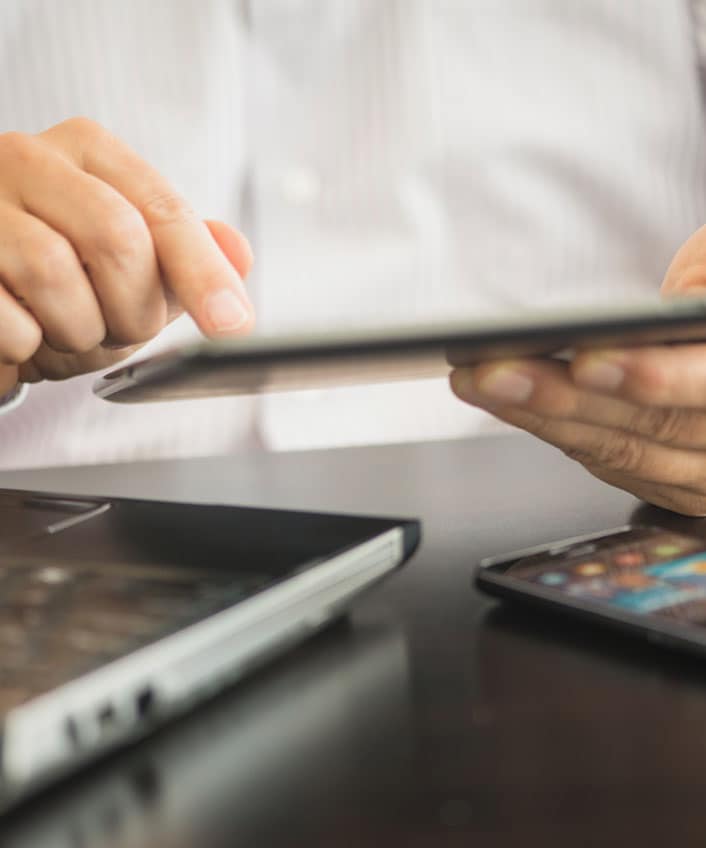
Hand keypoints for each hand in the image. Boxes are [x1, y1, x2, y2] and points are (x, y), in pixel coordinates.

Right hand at [0, 118, 254, 396]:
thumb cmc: (62, 277)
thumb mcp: (132, 265)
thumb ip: (185, 255)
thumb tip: (239, 253)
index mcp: (87, 151)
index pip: (162, 209)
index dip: (204, 272)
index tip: (234, 325)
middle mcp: (26, 159)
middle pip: (116, 237)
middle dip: (134, 309)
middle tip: (122, 330)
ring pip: (53, 275)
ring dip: (78, 331)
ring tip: (66, 331)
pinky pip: (8, 321)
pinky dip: (27, 349)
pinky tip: (23, 339)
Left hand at [450, 225, 705, 516]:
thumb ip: (702, 283)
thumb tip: (669, 305)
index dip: (656, 377)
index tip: (588, 361)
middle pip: (653, 428)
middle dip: (565, 399)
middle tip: (496, 372)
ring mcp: (702, 471)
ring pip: (620, 451)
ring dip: (539, 417)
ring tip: (477, 381)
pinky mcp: (666, 480)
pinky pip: (606, 459)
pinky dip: (550, 428)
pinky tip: (502, 402)